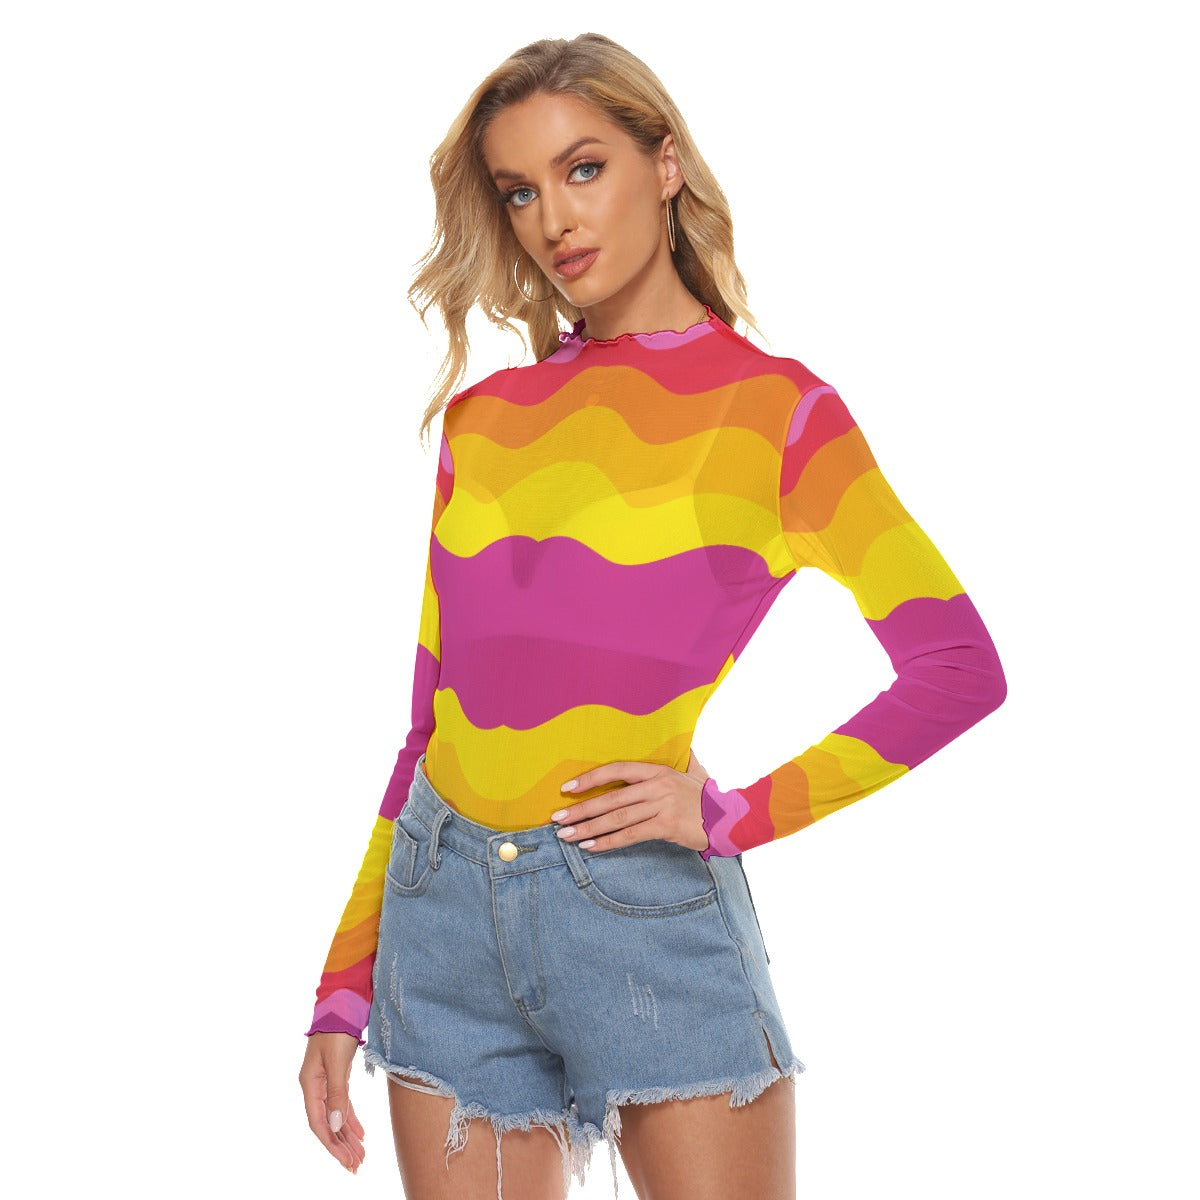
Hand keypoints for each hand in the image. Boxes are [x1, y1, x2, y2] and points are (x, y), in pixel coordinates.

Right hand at [300, 1032, 365, 1173]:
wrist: (343, 1002)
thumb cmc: (338, 1028)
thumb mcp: (338, 1062)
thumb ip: (337, 1094)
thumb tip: (335, 1126)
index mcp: (310, 1084)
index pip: (318, 1123)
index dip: (332, 1145)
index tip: (347, 1162)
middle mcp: (315, 1086)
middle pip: (326, 1124)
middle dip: (341, 1146)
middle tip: (356, 1166)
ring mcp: (325, 1081)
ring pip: (335, 1116)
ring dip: (347, 1136)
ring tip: (360, 1156)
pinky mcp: (337, 1076)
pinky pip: (342, 1104)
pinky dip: (350, 1119)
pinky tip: (359, 1133)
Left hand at [552, 749, 710, 853]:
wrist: (732, 818)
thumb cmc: (708, 797)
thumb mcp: (694, 772)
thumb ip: (683, 760)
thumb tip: (685, 746)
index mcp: (657, 770)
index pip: (616, 770)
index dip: (590, 779)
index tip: (567, 789)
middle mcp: (656, 785)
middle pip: (610, 798)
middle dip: (580, 809)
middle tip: (556, 819)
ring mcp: (661, 806)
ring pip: (617, 818)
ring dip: (588, 827)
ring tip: (566, 836)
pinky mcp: (666, 826)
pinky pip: (630, 835)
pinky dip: (607, 842)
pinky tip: (590, 846)